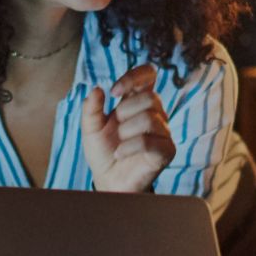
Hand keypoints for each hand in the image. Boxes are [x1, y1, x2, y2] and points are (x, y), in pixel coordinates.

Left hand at [79, 63, 174, 192]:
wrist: (107, 180)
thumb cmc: (103, 151)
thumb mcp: (90, 127)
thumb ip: (91, 108)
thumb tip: (97, 89)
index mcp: (136, 102)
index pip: (148, 75)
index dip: (134, 77)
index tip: (114, 92)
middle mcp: (154, 114)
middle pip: (150, 98)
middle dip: (125, 111)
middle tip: (116, 126)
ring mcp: (162, 133)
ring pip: (150, 118)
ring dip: (126, 131)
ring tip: (118, 143)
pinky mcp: (165, 151)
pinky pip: (150, 141)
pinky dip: (129, 147)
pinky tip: (119, 153)